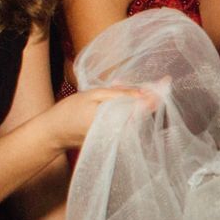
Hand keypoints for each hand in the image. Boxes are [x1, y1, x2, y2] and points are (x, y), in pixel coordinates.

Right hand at [26, 85, 154, 153]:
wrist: (52, 133)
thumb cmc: (70, 112)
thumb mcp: (94, 96)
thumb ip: (119, 94)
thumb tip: (141, 94)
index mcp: (118, 121)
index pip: (144, 107)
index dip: (157, 93)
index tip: (167, 81)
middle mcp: (121, 132)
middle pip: (144, 113)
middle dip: (152, 96)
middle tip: (161, 81)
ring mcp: (118, 137)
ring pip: (137, 116)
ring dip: (141, 101)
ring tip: (141, 88)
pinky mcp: (113, 138)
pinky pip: (128, 121)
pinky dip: (130, 108)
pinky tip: (126, 96)